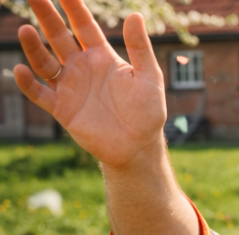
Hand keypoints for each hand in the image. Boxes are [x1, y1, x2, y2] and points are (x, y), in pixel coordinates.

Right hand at [13, 0, 166, 168]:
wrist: (138, 146)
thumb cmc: (148, 111)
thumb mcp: (149, 77)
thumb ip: (140, 48)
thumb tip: (134, 15)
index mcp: (102, 56)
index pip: (83, 25)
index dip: (72, 6)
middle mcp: (81, 67)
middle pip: (58, 36)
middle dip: (46, 16)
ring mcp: (69, 86)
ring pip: (44, 61)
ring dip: (33, 47)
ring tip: (25, 30)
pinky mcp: (61, 108)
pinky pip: (39, 92)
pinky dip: (27, 82)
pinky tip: (18, 70)